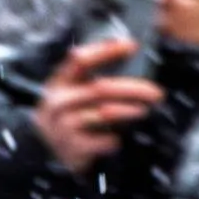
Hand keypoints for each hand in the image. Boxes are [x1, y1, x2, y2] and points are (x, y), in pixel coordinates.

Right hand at [33, 35, 160, 173]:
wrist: (44, 152)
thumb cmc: (68, 116)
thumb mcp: (72, 92)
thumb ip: (92, 79)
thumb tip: (129, 61)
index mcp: (60, 82)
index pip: (81, 60)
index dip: (106, 51)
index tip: (131, 46)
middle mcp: (60, 101)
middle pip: (100, 88)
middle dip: (132, 88)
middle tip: (155, 92)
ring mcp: (64, 125)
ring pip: (104, 113)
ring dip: (129, 110)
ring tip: (144, 109)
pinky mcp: (73, 147)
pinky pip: (102, 140)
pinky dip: (115, 139)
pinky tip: (120, 138)